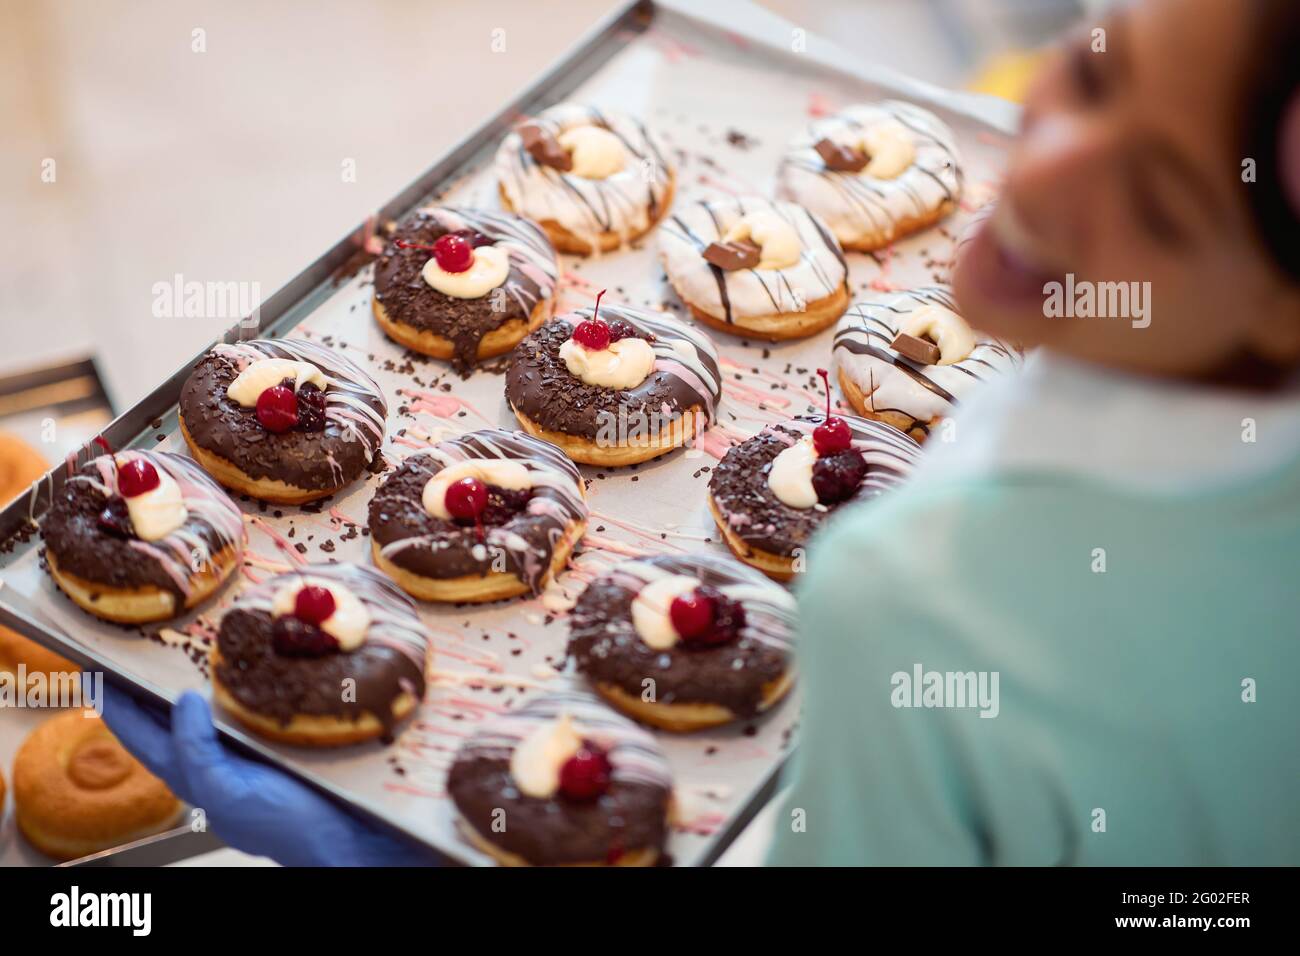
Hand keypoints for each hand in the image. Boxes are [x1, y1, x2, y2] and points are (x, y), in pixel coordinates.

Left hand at [100, 684, 436, 866]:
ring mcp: (243, 753)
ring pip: (206, 713)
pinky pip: (244, 710)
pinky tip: (243, 671)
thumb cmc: (287, 823)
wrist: (346, 833)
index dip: (116, 705)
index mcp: (194, 777)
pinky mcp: (274, 742)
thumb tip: (184, 702)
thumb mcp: (229, 793)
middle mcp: (214, 763)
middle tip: (134, 649)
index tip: (94, 671)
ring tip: (179, 652)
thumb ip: (198, 755)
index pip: (142, 735)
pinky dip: (234, 689)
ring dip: (191, 683)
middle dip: (149, 687)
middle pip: (169, 719)